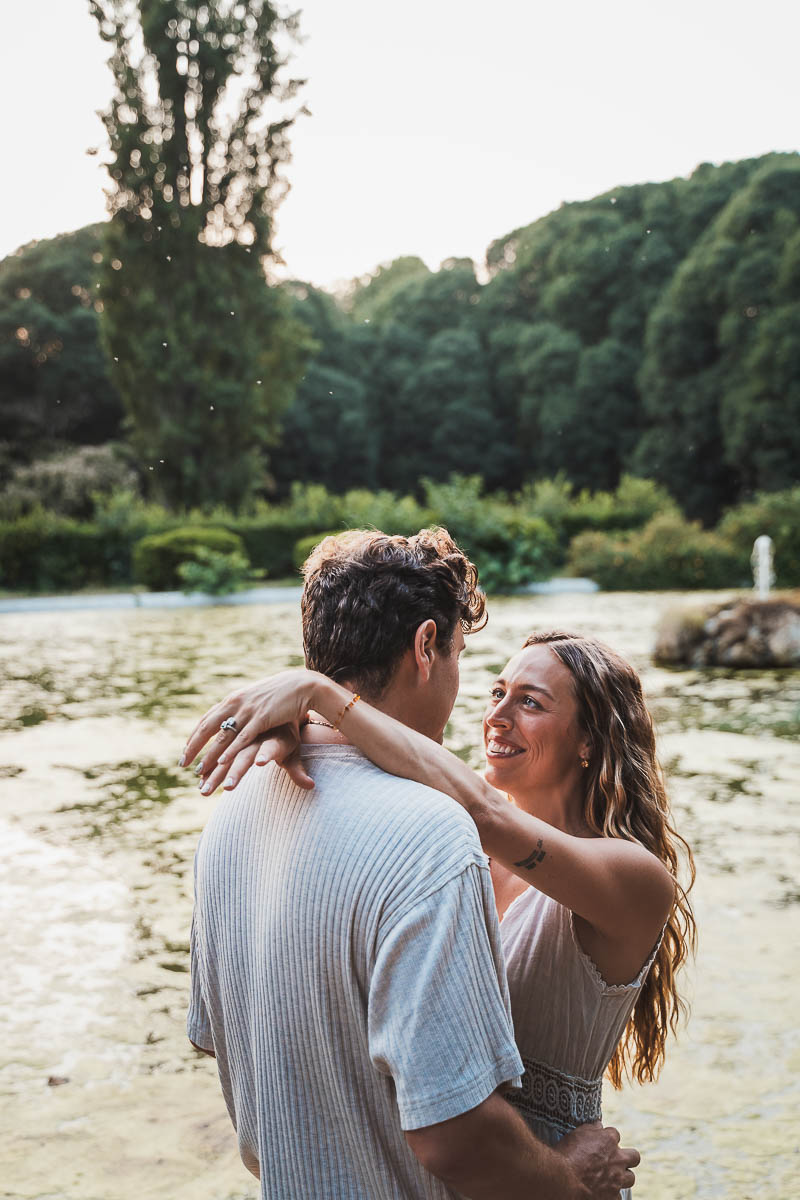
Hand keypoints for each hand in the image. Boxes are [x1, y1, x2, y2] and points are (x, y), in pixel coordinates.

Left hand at [180, 669, 319, 789]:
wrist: (301, 685)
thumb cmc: (280, 694)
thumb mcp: (255, 699)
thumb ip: (242, 709)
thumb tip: (231, 716)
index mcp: (233, 699)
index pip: (207, 719)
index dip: (194, 736)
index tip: (185, 751)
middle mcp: (235, 703)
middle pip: (208, 728)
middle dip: (194, 748)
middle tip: (182, 764)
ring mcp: (248, 711)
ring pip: (223, 737)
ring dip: (210, 756)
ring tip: (199, 771)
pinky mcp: (262, 718)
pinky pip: (243, 737)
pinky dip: (231, 750)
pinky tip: (222, 762)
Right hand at [555, 1122, 638, 1197]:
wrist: (564, 1180)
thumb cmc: (567, 1155)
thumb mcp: (577, 1134)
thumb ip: (591, 1129)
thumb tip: (598, 1126)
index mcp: (609, 1140)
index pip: (615, 1134)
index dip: (608, 1139)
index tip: (602, 1143)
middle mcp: (618, 1159)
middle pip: (634, 1156)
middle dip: (627, 1158)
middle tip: (617, 1160)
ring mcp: (617, 1179)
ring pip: (630, 1178)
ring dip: (623, 1177)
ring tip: (611, 1178)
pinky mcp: (613, 1196)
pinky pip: (618, 1196)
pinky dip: (612, 1194)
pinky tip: (604, 1192)